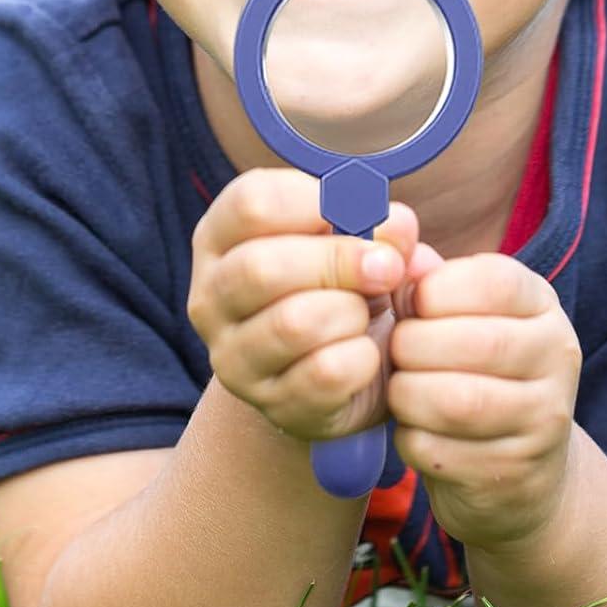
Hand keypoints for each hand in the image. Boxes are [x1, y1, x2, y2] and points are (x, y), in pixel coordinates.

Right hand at [187, 168, 419, 440]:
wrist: (336, 373)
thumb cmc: (341, 286)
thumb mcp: (357, 243)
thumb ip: (379, 228)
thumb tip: (396, 226)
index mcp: (220, 237)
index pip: (250, 203)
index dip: (314, 202)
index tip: (360, 210)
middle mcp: (210, 296)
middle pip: (261, 267)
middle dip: (339, 261)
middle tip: (388, 266)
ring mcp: (232, 356)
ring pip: (293, 323)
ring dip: (350, 312)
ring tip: (366, 313)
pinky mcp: (270, 403)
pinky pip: (325, 374)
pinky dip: (363, 359)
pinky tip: (367, 353)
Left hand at [387, 252, 581, 550]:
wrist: (515, 469)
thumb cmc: (465, 368)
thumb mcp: (450, 314)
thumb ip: (419, 272)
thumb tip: (386, 229)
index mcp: (541, 305)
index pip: (493, 281)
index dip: (435, 291)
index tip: (412, 305)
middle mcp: (557, 357)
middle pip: (474, 343)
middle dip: (411, 346)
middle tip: (396, 353)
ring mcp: (544, 420)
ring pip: (458, 401)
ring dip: (408, 393)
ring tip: (401, 389)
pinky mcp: (515, 474)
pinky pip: (441, 451)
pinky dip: (411, 439)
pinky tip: (415, 430)